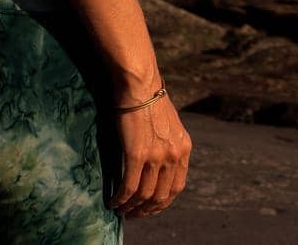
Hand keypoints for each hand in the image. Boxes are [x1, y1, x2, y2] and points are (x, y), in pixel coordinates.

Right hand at [109, 87, 191, 217]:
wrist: (139, 83)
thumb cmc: (148, 98)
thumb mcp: (168, 124)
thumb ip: (167, 144)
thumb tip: (157, 160)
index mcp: (184, 148)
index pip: (177, 187)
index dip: (163, 202)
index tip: (151, 207)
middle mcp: (173, 155)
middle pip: (161, 196)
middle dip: (147, 210)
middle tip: (135, 214)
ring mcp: (156, 156)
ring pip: (144, 195)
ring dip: (132, 208)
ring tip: (122, 211)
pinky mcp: (136, 154)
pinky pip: (129, 187)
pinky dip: (120, 199)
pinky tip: (113, 203)